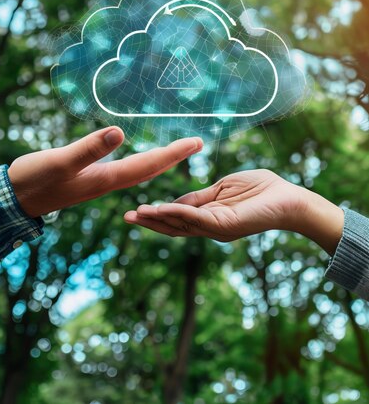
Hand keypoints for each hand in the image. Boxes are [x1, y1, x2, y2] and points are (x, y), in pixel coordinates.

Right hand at [8, 127, 202, 217]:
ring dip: (159, 160)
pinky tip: (138, 157)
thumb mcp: (60, 161)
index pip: (148, 165)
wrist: (15, 200)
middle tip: (196, 144)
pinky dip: (139, 162)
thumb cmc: (35, 180)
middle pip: (149, 169)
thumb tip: (119, 131)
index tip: (197, 143)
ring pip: (138, 172)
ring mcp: (99, 182)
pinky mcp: (89, 179)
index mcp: (106, 179)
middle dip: (173, 157)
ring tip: (176, 151)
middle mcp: (108, 182)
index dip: (173, 153)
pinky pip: (124, 170)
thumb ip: (88, 149)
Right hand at [124, 169, 343, 254]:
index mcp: (209, 216)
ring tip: (137, 215)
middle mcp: (210, 226)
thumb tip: (175, 202)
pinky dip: (178, 214)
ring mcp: (217, 228)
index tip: (136, 210)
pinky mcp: (226, 225)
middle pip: (174, 227)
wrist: (288, 197)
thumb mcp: (222, 188)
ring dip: (159, 219)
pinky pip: (198, 219)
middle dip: (150, 222)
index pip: (178, 217)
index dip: (157, 214)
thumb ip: (200, 196)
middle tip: (127, 216)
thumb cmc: (260, 189)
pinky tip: (162, 209)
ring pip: (182, 225)